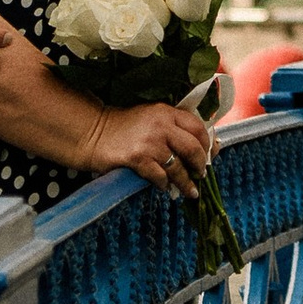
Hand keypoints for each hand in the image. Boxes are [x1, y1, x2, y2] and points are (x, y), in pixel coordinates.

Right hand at [85, 99, 214, 202]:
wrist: (93, 132)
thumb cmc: (124, 127)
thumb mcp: (152, 118)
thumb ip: (174, 127)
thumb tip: (202, 147)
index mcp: (167, 112)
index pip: (198, 127)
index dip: (208, 144)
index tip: (209, 156)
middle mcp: (161, 125)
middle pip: (193, 148)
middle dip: (201, 165)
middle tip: (201, 174)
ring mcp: (149, 142)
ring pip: (178, 167)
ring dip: (185, 182)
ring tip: (189, 191)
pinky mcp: (137, 158)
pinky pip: (160, 177)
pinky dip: (164, 184)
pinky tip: (164, 187)